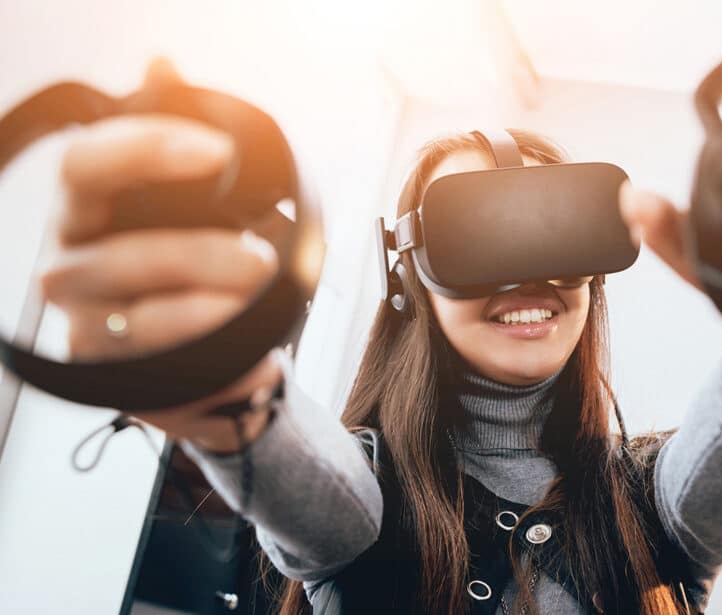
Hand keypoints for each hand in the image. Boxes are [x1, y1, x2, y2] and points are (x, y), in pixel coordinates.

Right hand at [39, 59, 280, 449]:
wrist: (206, 346)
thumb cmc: (192, 258)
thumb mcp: (192, 198)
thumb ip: (174, 133)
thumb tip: (161, 61)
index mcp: (86, 212)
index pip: (84, 165)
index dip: (146, 149)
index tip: (217, 150)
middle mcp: (72, 268)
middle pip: (120, 255)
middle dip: (202, 255)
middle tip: (263, 259)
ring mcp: (87, 328)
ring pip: (140, 321)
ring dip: (212, 310)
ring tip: (262, 303)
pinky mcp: (114, 380)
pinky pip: (165, 376)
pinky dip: (222, 365)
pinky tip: (258, 358)